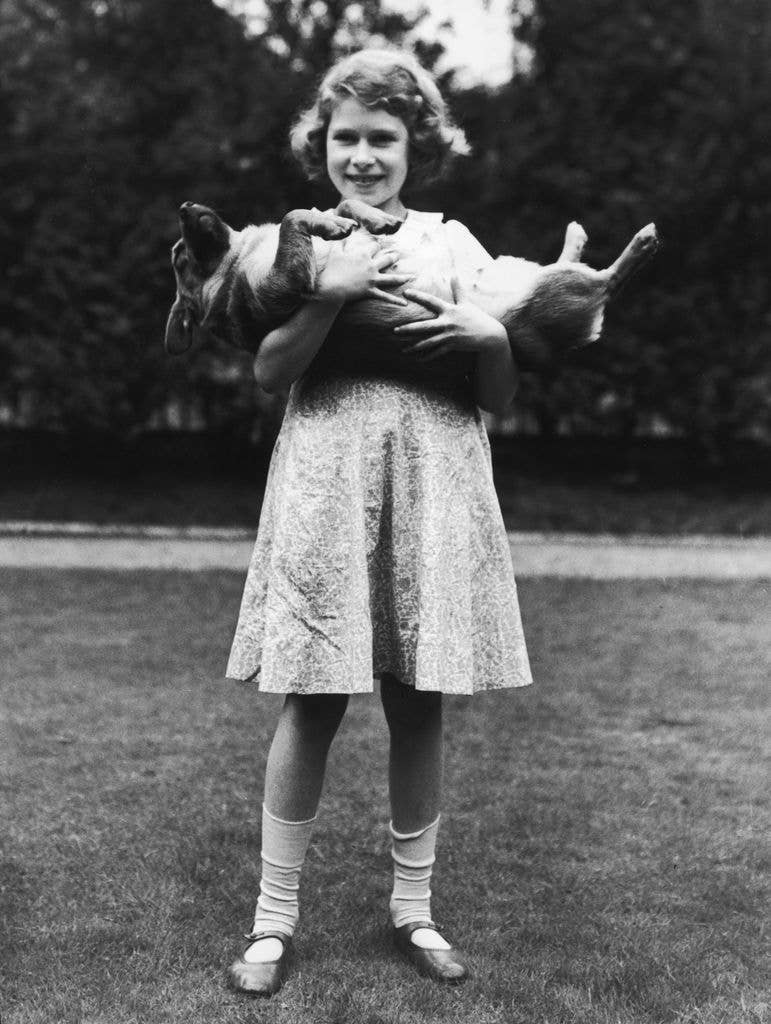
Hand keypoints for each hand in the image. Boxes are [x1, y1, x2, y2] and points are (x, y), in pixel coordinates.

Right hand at [314, 235, 411, 306]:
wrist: (332, 286)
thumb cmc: (332, 269)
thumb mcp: (335, 253)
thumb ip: (340, 243)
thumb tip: (341, 236)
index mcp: (363, 255)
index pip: (375, 246)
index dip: (377, 245)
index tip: (379, 245)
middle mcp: (371, 266)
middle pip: (387, 259)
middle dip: (394, 257)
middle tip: (398, 255)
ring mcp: (372, 279)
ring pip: (391, 278)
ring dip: (402, 277)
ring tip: (410, 276)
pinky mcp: (371, 291)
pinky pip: (385, 297)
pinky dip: (395, 301)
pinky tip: (405, 303)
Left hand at [393, 276, 508, 359]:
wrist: (490, 334)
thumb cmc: (477, 317)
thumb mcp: (466, 302)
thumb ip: (458, 289)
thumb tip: (454, 273)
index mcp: (449, 310)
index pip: (431, 301)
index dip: (418, 296)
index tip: (405, 293)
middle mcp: (447, 322)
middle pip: (424, 326)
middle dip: (408, 329)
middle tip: (395, 331)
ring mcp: (449, 335)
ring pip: (428, 342)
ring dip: (414, 347)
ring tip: (402, 350)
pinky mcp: (453, 346)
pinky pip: (437, 352)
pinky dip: (427, 357)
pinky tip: (417, 360)